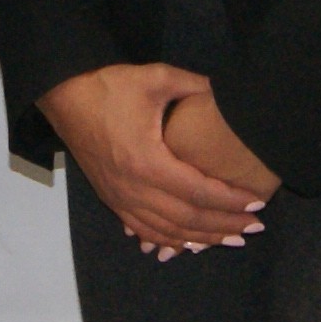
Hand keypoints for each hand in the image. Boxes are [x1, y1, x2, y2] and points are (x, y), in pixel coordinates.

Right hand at [38, 62, 260, 255]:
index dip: (230, 202)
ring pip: (166, 231)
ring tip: (230, 239)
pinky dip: (169, 240)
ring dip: (201, 239)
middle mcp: (134, 188)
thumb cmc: (109, 86)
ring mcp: (119, 197)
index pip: (199, 192)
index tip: (257, 205)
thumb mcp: (156, 77)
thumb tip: (225, 90)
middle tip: (254, 227)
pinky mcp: (111, 198)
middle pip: (187, 219)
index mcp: (148, 162)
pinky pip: (143, 230)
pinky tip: (188, 243)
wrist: (63, 95)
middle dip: (224, 226)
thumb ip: (195, 86)